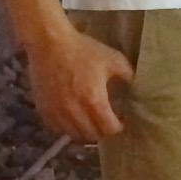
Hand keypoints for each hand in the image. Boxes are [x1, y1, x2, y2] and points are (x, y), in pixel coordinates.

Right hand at [26, 25, 131, 142]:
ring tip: (91, 122)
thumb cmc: (84, 50)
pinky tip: (73, 119)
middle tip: (107, 122)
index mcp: (94, 100)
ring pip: (74, 135)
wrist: (50, 43)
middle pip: (92, 135)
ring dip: (85, 132)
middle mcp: (74, 112)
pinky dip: (67, 128)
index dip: (118, 127)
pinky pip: (57, 129)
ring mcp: (57, 112)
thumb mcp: (114, 59)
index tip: (121, 121)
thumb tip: (137, 89)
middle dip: (102, 131)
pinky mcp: (43, 110)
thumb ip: (128, 76)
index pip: (108, 128)